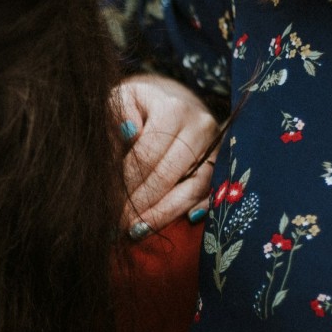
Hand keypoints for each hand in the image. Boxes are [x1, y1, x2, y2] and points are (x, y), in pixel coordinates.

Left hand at [116, 74, 219, 236]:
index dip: (126, 182)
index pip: (146, 155)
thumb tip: (128, 132)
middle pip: (168, 174)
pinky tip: (173, 223)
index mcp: (173, 108)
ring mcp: (215, 147)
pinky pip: (210, 194)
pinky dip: (193, 211)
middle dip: (140, 203)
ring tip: (137, 230)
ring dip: (163, 213)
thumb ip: (117, 115)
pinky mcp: (223, 164)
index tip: (109, 203)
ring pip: (192, 188)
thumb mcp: (122, 101)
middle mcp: (200, 126)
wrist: (169, 103)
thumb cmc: (138, 106)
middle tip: (118, 223)